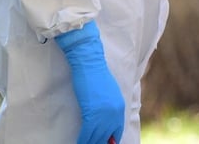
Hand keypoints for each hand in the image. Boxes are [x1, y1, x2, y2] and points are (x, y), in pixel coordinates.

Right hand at [55, 21, 124, 143]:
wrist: (89, 62)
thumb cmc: (95, 75)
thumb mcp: (106, 93)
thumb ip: (108, 107)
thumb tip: (103, 120)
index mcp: (120, 107)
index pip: (117, 132)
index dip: (110, 141)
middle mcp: (115, 112)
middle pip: (107, 137)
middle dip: (99, 143)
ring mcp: (105, 114)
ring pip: (97, 138)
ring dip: (89, 143)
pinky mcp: (93, 113)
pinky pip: (87, 134)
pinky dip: (82, 140)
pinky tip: (79, 143)